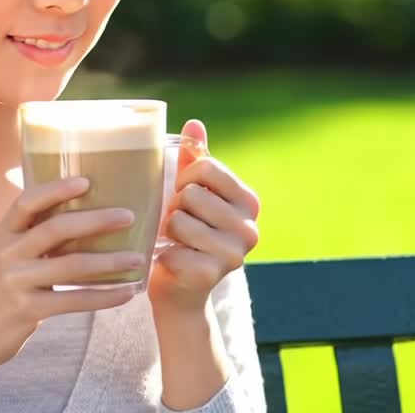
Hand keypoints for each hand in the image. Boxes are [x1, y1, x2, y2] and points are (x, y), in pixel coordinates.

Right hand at [0, 177, 143, 372]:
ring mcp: (16, 282)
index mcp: (4, 233)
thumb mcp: (6, 255)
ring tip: (138, 258)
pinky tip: (126, 292)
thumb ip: (34, 236)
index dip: (55, 189)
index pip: (27, 202)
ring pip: (71, 266)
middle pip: (56, 229)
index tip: (86, 180)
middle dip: (96, 220)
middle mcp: (7, 253)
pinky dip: (104, 296)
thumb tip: (84, 214)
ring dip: (109, 261)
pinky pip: (74, 300)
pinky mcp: (28, 311)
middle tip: (129, 216)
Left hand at [147, 119, 260, 315]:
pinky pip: (173, 249)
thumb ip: (194, 159)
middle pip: (191, 194)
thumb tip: (194, 123)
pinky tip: (174, 263)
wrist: (179, 291)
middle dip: (174, 208)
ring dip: (168, 231)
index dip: (184, 179)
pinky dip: (164, 255)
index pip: (206, 167)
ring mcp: (235, 254)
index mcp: (249, 201)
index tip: (185, 197)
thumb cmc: (184, 234)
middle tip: (179, 226)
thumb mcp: (191, 193)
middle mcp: (250, 228)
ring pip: (179, 220)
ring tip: (176, 243)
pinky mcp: (212, 275)